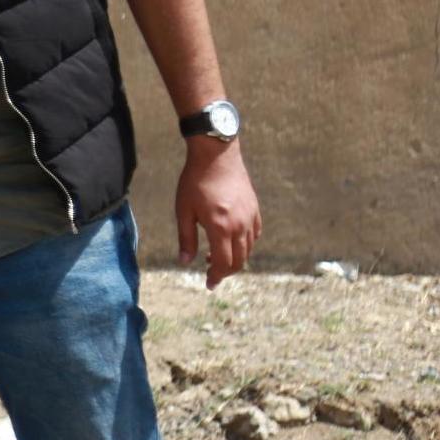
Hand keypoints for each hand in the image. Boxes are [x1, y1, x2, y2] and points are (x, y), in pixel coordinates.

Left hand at [177, 142, 260, 287]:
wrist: (216, 155)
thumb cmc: (195, 181)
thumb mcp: (184, 210)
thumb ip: (186, 238)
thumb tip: (185, 262)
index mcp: (220, 227)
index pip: (223, 263)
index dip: (216, 277)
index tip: (209, 284)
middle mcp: (239, 225)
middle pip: (239, 260)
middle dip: (226, 271)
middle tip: (212, 273)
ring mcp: (250, 217)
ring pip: (248, 249)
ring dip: (235, 258)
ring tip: (217, 257)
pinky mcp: (255, 208)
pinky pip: (255, 234)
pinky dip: (246, 244)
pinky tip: (232, 241)